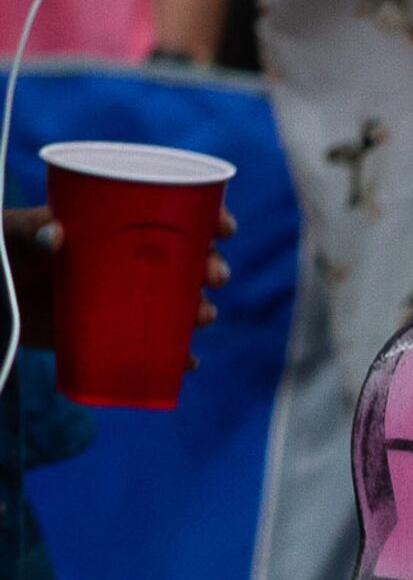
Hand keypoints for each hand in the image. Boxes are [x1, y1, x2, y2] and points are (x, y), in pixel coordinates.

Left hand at [6, 203, 232, 338]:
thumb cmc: (3, 251)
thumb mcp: (14, 233)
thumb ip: (30, 229)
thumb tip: (55, 235)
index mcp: (120, 228)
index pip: (175, 218)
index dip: (208, 220)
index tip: (224, 227)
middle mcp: (131, 263)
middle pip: (189, 263)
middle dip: (212, 268)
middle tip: (213, 276)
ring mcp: (127, 299)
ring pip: (181, 305)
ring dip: (202, 311)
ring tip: (201, 317)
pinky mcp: (118, 334)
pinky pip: (159, 348)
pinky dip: (177, 357)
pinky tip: (187, 361)